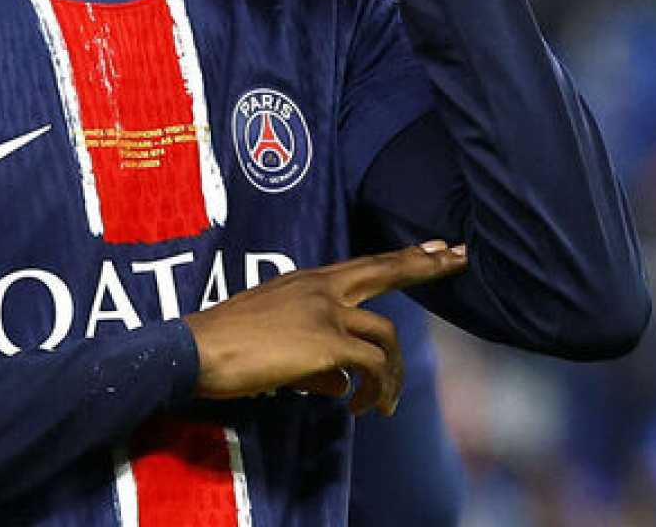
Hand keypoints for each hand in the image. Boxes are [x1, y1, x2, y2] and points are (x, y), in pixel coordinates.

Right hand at [183, 241, 466, 415]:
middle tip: (460, 257)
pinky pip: (371, 367)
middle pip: (387, 269)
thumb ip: (314, 361)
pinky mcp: (326, 343)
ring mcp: (327, 312)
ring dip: (392, 377)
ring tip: (383, 407)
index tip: (435, 246)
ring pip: (386, 338)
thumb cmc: (225, 346)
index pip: (366, 263)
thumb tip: (340, 387)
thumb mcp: (275, 342)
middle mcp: (323, 288)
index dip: (405, 256)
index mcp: (309, 281)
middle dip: (428, 264)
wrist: (195, 349)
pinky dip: (374, 390)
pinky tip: (361, 408)